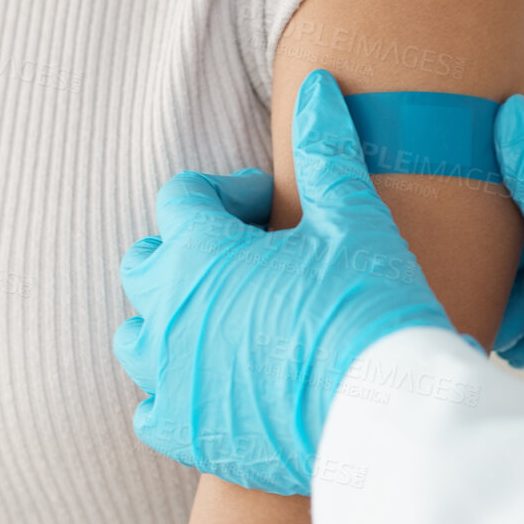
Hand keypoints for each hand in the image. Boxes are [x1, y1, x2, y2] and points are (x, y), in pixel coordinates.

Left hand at [114, 70, 457, 494]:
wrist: (386, 416)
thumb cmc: (370, 309)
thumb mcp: (356, 219)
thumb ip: (327, 151)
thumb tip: (317, 89)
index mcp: (198, 253)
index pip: (182, 198)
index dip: (229, 194)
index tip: (271, 209)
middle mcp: (167, 314)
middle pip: (148, 263)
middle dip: (190, 251)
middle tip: (250, 260)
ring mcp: (169, 379)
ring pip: (137, 337)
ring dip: (171, 321)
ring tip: (228, 323)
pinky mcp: (186, 435)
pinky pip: (150, 409)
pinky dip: (174, 393)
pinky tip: (217, 386)